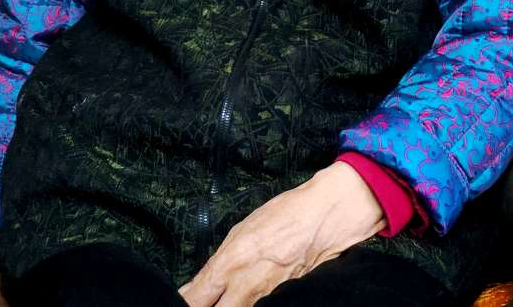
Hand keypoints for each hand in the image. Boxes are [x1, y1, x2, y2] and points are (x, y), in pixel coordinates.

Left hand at [179, 162, 384, 306]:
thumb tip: (196, 287)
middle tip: (207, 302)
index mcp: (230, 263)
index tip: (183, 302)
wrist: (329, 215)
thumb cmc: (287, 214)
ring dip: (230, 305)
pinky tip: (249, 298)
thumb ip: (217, 264)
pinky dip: (251, 305)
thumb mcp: (242, 230)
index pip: (194, 300)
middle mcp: (246, 286)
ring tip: (230, 297)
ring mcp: (267, 297)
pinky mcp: (285, 300)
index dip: (185, 304)